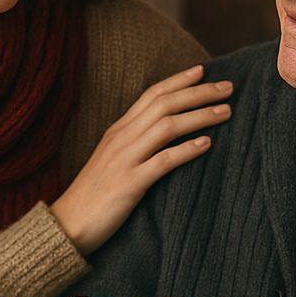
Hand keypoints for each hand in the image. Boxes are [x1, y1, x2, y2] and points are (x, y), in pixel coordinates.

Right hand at [50, 64, 231, 255]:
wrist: (67, 225)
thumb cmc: (94, 195)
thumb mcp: (112, 159)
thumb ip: (134, 142)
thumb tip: (164, 132)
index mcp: (117, 130)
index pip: (151, 95)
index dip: (178, 80)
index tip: (203, 71)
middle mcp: (121, 139)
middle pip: (164, 104)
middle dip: (199, 92)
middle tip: (229, 87)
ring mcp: (125, 160)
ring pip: (167, 126)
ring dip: (200, 116)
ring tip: (226, 111)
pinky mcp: (129, 184)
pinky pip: (163, 161)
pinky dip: (187, 150)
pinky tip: (207, 144)